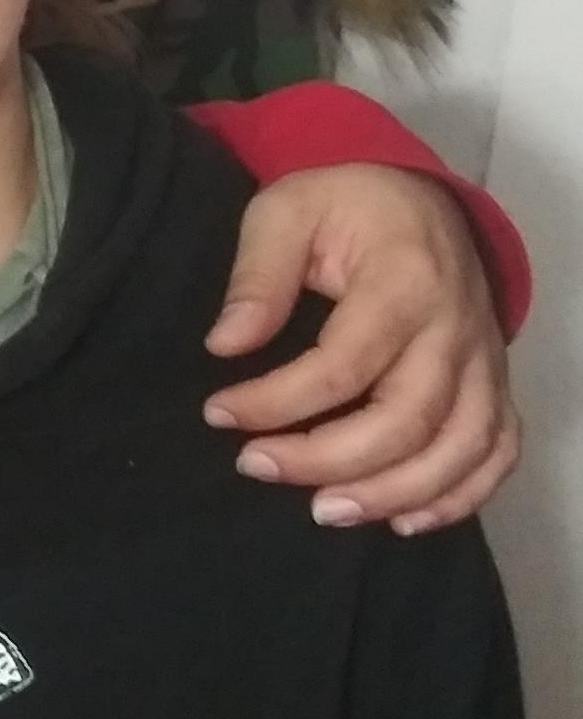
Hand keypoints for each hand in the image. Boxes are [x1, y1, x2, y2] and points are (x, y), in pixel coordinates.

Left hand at [202, 165, 517, 532]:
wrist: (420, 199)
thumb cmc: (346, 206)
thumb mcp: (287, 209)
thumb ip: (257, 274)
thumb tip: (226, 343)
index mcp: (406, 280)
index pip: (344, 363)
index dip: (278, 401)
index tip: (219, 413)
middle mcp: (455, 328)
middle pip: (406, 419)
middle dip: (326, 459)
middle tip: (254, 466)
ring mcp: (483, 361)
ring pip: (459, 449)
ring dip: (393, 493)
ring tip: (322, 510)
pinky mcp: (494, 384)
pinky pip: (498, 451)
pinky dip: (461, 496)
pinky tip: (402, 519)